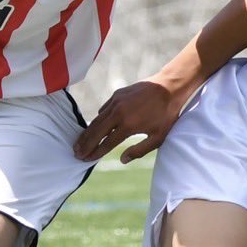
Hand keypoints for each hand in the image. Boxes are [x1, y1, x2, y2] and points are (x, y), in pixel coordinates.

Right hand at [73, 77, 189, 163]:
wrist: (169, 87)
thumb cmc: (166, 115)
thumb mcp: (158, 137)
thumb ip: (139, 150)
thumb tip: (123, 160)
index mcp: (128, 125)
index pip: (107, 143)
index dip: (95, 152)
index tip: (86, 160)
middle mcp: (118, 112)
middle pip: (96, 131)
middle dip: (85, 144)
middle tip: (76, 153)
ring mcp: (116, 102)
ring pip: (96, 119)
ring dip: (87, 132)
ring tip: (79, 143)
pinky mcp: (117, 95)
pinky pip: (103, 109)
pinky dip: (97, 119)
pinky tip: (95, 126)